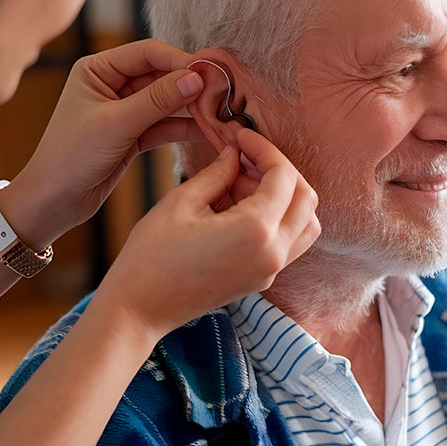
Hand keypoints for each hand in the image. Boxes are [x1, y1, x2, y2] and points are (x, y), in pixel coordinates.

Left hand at [2, 40, 206, 246]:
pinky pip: (164, 125)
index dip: (179, 60)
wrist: (53, 202)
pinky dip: (183, 128)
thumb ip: (157, 100)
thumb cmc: (70, 157)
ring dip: (190, 108)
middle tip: (221, 93)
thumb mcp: (115, 124)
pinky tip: (207, 130)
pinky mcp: (133, 135)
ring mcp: (124, 111)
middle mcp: (111, 84)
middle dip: (189, 85)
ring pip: (166, 102)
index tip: (208, 73)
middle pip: (161, 75)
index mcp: (97, 69)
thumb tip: (195, 77)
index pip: (147, 53)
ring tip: (220, 112)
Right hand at [102, 130, 320, 340]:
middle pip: (306, 199)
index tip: (242, 137)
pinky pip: (289, 242)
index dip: (265, 149)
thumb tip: (235, 154)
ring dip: (285, 196)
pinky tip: (241, 207)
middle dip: (280, 171)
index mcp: (256, 231)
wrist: (140, 308)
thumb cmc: (152, 255)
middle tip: (245, 157)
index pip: (284, 177)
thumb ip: (218, 173)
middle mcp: (273, 254)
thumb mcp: (182, 202)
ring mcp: (271, 271)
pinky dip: (278, 218)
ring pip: (306, 223)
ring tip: (243, 183)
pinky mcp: (262, 279)